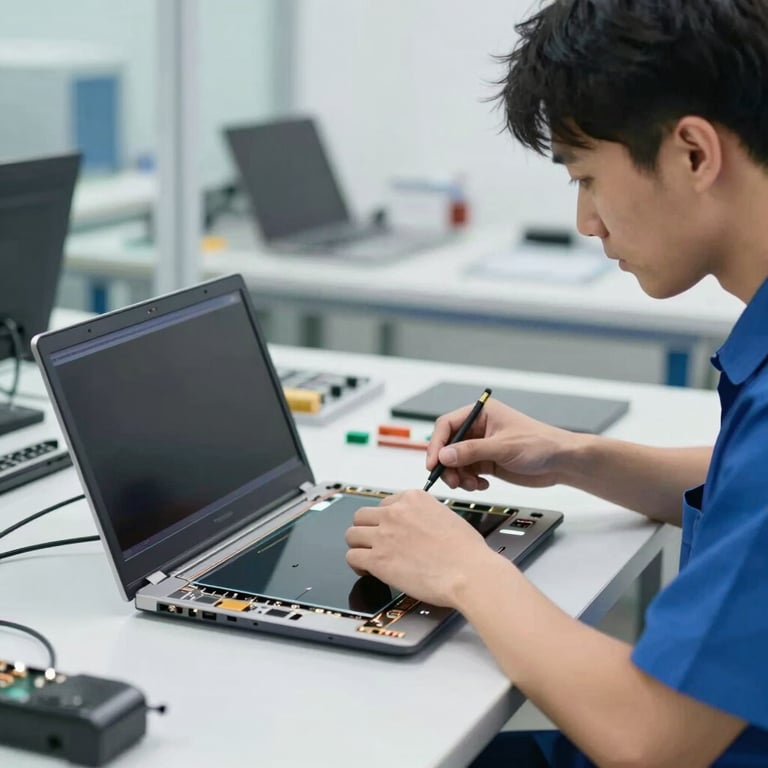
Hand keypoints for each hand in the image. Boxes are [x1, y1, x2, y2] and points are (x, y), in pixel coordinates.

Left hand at [345, 489, 500, 606]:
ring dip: (358, 545)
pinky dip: (356, 564)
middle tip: (374, 542)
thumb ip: (425, 515)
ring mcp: (384, 535)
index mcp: (413, 498)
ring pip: (351, 534)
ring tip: (366, 555)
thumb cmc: (466, 550)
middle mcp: (395, 512)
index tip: (389, 530)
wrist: (468, 572)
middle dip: (366, 529)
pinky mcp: (378, 559)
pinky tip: (365, 570)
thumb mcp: (446, 516)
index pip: (385, 504)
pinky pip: (352, 556)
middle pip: (362, 516)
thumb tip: (418, 526)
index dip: (385, 520)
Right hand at [426, 399, 585, 491]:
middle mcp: (478, 429)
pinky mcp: (487, 462)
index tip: (434, 463)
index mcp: (481, 414)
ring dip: (458, 476)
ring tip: (471, 484)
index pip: (447, 425)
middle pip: (448, 446)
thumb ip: (472, 451)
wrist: (561, 462)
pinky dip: (469, 482)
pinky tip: (482, 485)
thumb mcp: (503, 446)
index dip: (436, 444)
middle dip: (447, 465)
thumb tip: (444, 455)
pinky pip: (467, 472)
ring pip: (455, 462)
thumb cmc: (540, 444)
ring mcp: (481, 446)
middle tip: (452, 480)